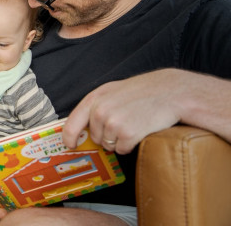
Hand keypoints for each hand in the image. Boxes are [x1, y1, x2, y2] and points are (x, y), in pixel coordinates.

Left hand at [63, 69, 183, 153]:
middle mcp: (100, 110)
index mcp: (94, 98)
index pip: (72, 123)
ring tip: (133, 124)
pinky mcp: (128, 134)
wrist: (170, 92)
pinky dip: (130, 145)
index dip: (69, 138)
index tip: (70, 145)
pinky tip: (140, 130)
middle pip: (94, 137)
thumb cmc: (142, 91)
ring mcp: (113, 122)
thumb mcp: (113, 91)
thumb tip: (82, 127)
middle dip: (106, 136)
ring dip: (119, 141)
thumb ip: (96, 106)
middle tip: (123, 123)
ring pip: (108, 145)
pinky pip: (122, 150)